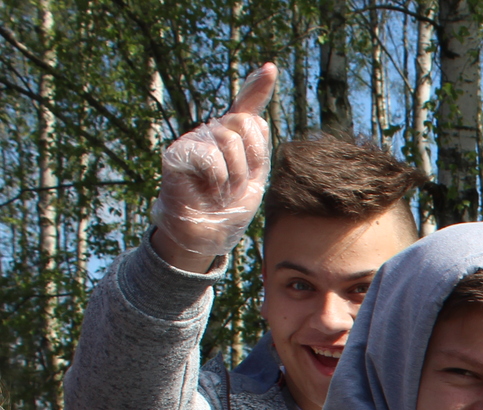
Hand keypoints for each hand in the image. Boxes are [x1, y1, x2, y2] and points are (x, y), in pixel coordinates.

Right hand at [150, 64, 276, 270]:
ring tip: (222, 190)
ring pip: (229, 140)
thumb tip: (257, 118)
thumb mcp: (253, 178)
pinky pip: (211, 157)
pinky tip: (208, 191)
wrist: (206, 233)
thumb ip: (257, 149)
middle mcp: (211, 132)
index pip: (246, 107)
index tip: (270, 68)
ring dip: (235, 175)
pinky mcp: (177, 153)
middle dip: (251, 161)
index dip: (257, 87)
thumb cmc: (228, 208)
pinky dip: (218, 180)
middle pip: (245, 125)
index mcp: (232, 138)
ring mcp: (193, 140)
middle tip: (236, 185)